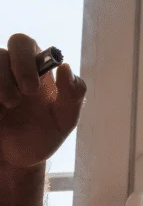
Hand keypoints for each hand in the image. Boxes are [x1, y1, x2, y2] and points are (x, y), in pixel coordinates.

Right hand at [0, 34, 86, 168]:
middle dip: (10, 72)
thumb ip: (73, 94)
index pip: (23, 44)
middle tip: (18, 99)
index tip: (32, 89)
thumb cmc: (44, 136)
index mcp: (34, 68)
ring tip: (5, 112)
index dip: (24, 59)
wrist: (17, 160)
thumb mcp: (64, 120)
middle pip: (1, 50)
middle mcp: (7, 69)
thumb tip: (66, 67)